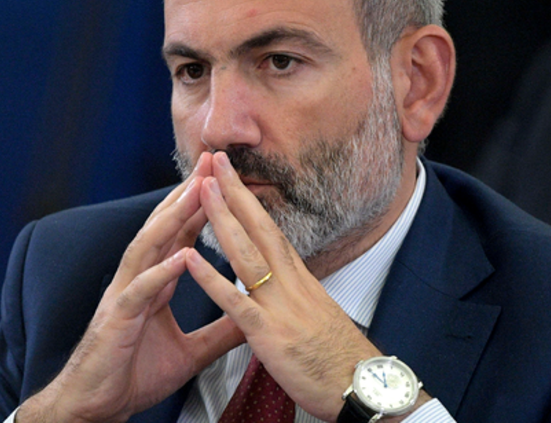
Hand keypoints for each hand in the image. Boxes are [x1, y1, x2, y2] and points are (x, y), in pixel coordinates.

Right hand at [17, 152, 243, 422]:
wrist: (98, 407)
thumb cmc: (136, 375)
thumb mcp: (191, 352)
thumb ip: (220, 330)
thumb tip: (254, 318)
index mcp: (155, 283)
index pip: (179, 235)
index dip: (200, 205)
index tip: (221, 178)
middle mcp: (138, 280)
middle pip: (163, 227)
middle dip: (186, 193)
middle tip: (209, 161)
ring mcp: (124, 296)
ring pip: (148, 247)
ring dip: (172, 218)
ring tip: (196, 191)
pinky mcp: (116, 320)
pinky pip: (139, 292)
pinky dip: (159, 273)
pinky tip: (180, 256)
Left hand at [185, 151, 381, 420]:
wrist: (362, 388)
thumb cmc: (338, 356)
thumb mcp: (316, 313)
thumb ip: (295, 291)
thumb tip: (283, 276)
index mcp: (299, 278)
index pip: (270, 229)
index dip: (250, 200)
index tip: (232, 174)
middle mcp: (290, 282)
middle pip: (259, 228)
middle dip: (235, 192)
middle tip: (214, 161)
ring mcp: (279, 305)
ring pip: (246, 253)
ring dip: (222, 219)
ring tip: (201, 190)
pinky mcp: (269, 334)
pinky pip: (235, 302)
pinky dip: (211, 279)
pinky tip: (189, 258)